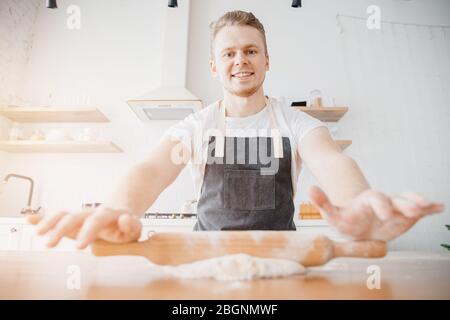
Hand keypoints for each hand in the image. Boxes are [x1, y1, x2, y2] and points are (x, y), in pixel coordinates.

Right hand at [26, 205, 141, 248]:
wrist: (123, 209)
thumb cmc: (128, 224)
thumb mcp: (135, 226)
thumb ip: (131, 225)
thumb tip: (125, 218)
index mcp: (108, 215)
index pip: (96, 221)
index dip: (87, 232)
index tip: (80, 246)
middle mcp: (92, 213)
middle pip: (74, 216)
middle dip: (61, 229)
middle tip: (49, 244)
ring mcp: (82, 216)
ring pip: (63, 214)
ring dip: (49, 222)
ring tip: (37, 233)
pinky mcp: (74, 220)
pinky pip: (57, 217)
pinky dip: (43, 218)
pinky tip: (29, 219)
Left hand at [308, 186, 443, 240]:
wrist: (358, 224)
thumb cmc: (345, 219)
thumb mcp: (331, 214)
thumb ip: (323, 202)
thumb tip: (309, 189)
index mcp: (367, 200)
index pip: (375, 198)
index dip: (381, 204)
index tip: (385, 214)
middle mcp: (384, 201)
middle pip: (396, 199)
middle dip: (406, 203)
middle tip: (415, 210)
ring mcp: (395, 207)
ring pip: (409, 203)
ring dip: (419, 204)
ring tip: (430, 206)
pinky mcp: (404, 216)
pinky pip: (418, 211)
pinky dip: (429, 209)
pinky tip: (439, 208)